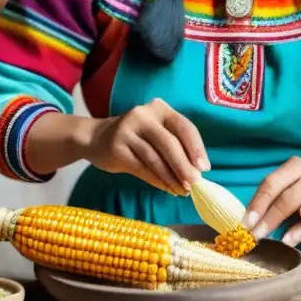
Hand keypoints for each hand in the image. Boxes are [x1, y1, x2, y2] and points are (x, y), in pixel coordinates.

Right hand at [84, 98, 210, 195]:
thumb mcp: (156, 132)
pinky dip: (157, 181)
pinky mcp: (116, 148)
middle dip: (184, 166)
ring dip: (171, 178)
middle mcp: (143, 115)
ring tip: (182, 191)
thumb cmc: (136, 138)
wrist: (96, 138)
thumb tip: (198, 171)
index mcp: (160, 109)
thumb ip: (175, 146)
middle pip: (170, 143)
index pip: (184, 127)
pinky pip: (142, 168)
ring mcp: (127, 130)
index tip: (204, 168)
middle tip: (195, 184)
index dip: (196, 148)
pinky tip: (167, 188)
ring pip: (155, 158)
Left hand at [243, 157, 300, 246]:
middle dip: (267, 217)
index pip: (271, 183)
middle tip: (254, 235)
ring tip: (267, 237)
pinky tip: (289, 241)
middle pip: (286, 196)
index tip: (246, 223)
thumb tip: (248, 221)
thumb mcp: (293, 190)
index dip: (258, 204)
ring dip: (282, 223)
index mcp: (295, 166)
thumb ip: (273, 200)